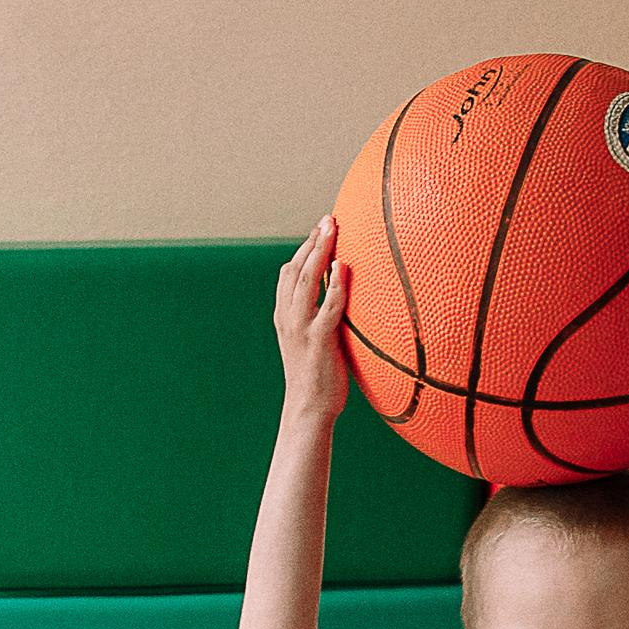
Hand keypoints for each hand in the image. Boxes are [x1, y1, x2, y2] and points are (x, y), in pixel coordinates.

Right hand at [273, 216, 350, 421]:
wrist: (308, 409)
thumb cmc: (316, 377)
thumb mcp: (310, 342)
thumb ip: (319, 317)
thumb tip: (339, 298)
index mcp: (284, 317)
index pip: (289, 273)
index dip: (303, 249)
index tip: (320, 230)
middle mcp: (288, 318)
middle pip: (296, 269)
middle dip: (313, 241)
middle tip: (329, 219)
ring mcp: (301, 329)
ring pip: (307, 281)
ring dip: (321, 252)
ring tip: (334, 229)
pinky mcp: (319, 341)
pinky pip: (328, 307)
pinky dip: (336, 285)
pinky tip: (344, 267)